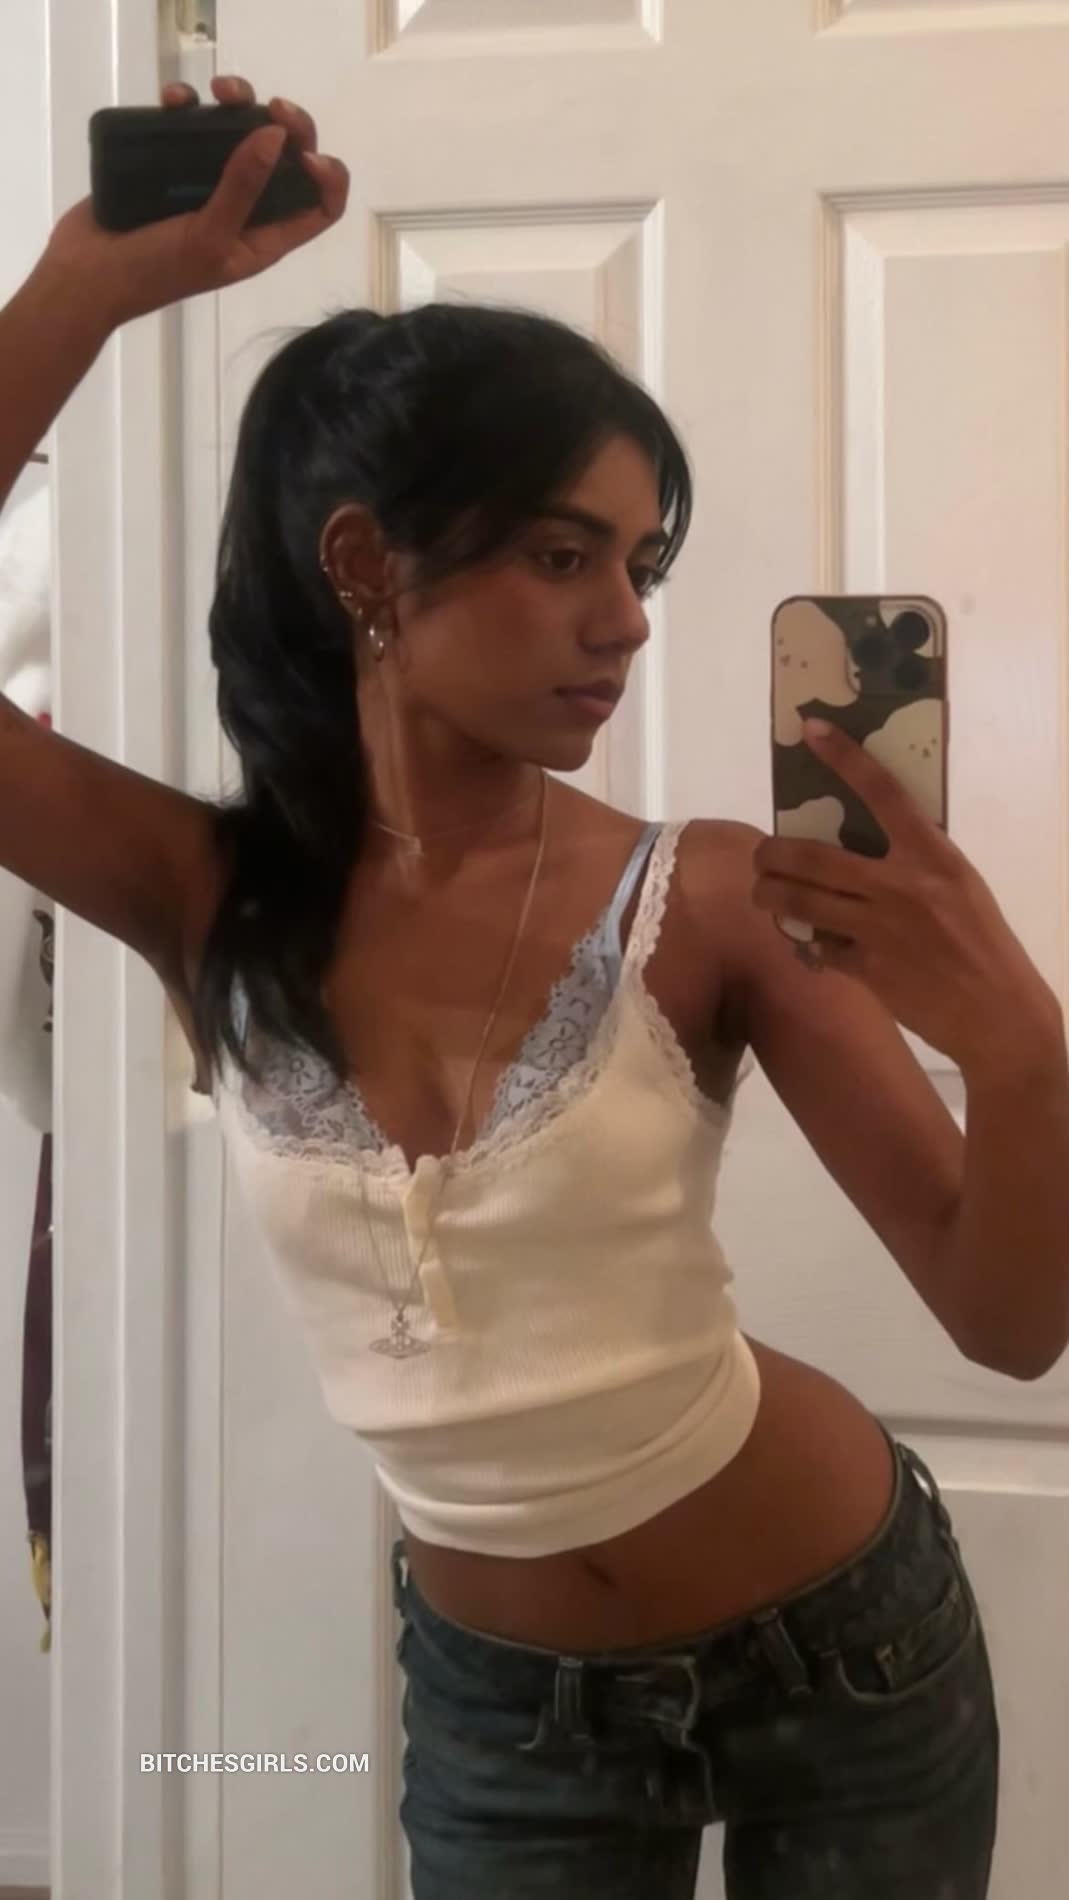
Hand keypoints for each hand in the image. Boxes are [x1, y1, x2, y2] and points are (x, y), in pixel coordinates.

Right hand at [39, 74, 348, 327]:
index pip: (319, 209)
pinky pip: (192, 127)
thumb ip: (243, 188)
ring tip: (219, 90)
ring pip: (241, 134)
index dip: (327, 178)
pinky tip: (173, 99)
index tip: (306, 153)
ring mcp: (209, 185)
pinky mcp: (173, 164)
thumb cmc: (155, 271)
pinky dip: (189, 106)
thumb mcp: (208, 236)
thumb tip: (277, 137)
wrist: (87, 275)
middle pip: (287, 161)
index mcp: (265, 238)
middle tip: (270, 105)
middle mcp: (245, 209)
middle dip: (287, 127)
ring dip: (239, 104)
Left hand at [752, 718, 1061, 1068]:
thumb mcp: (959, 886)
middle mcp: (903, 886)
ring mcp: (881, 929)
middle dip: (774, 855)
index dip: (844, 758)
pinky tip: (807, 941)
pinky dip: (808, 942)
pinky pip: (820, 946)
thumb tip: (866, 842)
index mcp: (934, 855)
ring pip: (802, 902)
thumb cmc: (982, 941)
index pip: (884, 793)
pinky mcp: (868, 970)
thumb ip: (916, 861)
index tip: (811, 730)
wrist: (998, 1014)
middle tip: (763, 856)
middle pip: (813, 857)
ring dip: (771, 895)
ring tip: (763, 893)